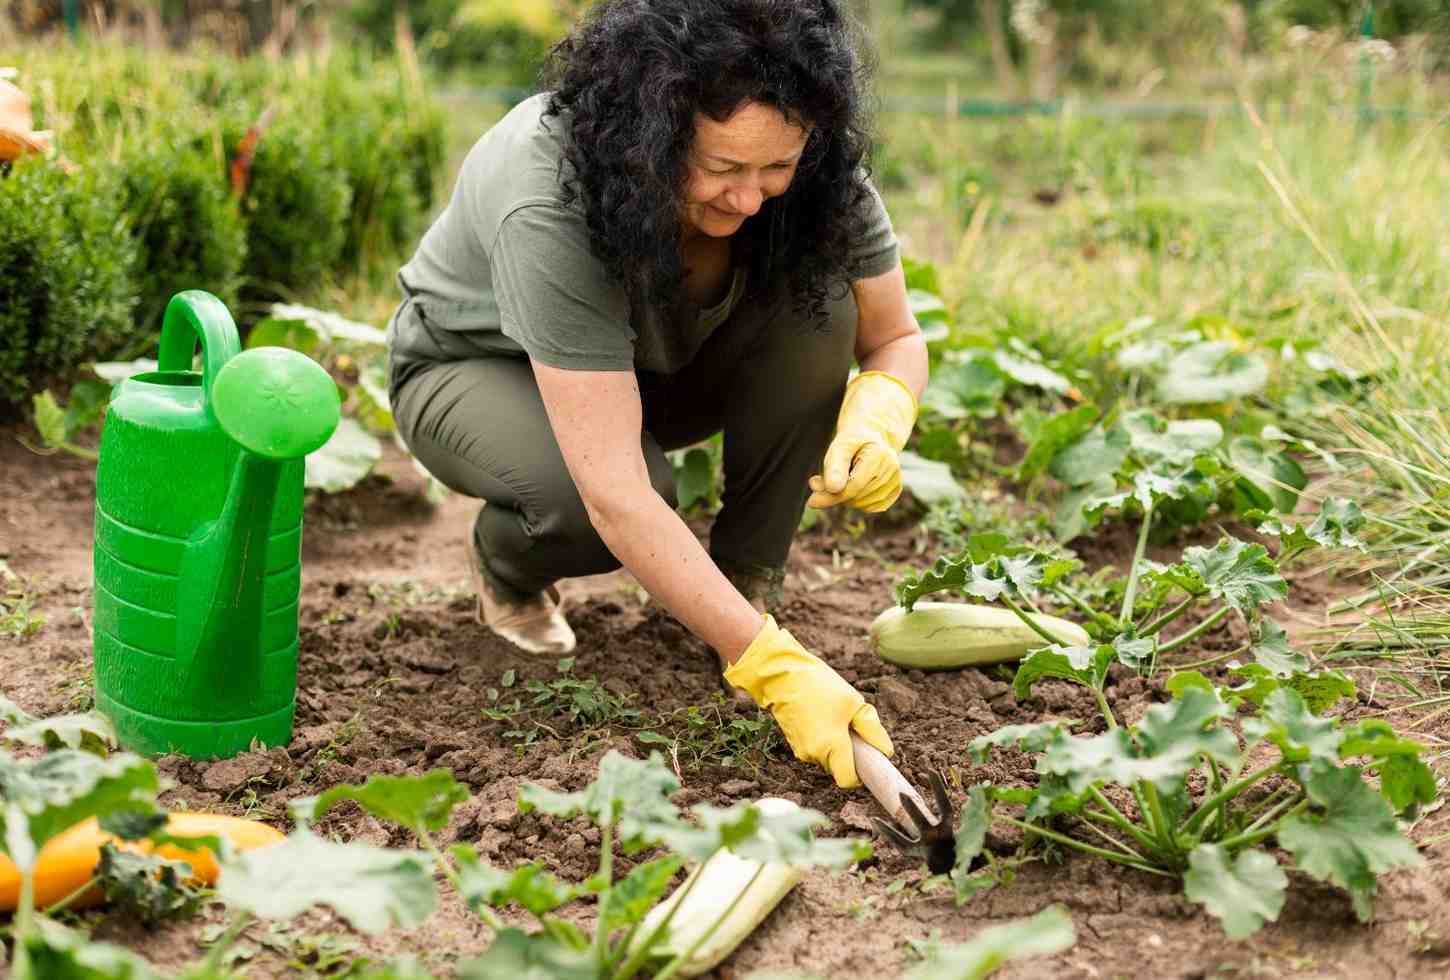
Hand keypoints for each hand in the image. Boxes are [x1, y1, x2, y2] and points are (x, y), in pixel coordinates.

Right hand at [723, 615, 893, 787]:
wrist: (782, 676)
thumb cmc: (819, 686)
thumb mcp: (854, 702)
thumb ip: (872, 730)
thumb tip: (885, 751)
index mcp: (832, 746)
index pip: (848, 781)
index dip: (860, 775)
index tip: (867, 760)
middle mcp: (814, 754)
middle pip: (839, 768)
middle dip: (849, 755)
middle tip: (852, 729)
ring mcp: (801, 750)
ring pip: (827, 759)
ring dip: (836, 746)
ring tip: (835, 718)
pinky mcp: (794, 744)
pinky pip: (816, 750)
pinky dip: (823, 740)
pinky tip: (821, 718)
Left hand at [807, 371, 916, 512]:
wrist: (871, 437)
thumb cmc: (852, 440)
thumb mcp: (840, 445)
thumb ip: (835, 466)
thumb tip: (833, 488)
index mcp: (880, 456)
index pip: (853, 486)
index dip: (831, 495)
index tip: (811, 500)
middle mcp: (893, 471)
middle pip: (857, 497)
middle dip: (835, 494)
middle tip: (816, 483)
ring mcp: (895, 483)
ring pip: (862, 504)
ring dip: (844, 497)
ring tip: (837, 479)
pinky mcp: (893, 492)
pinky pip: (870, 507)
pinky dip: (856, 500)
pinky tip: (850, 486)